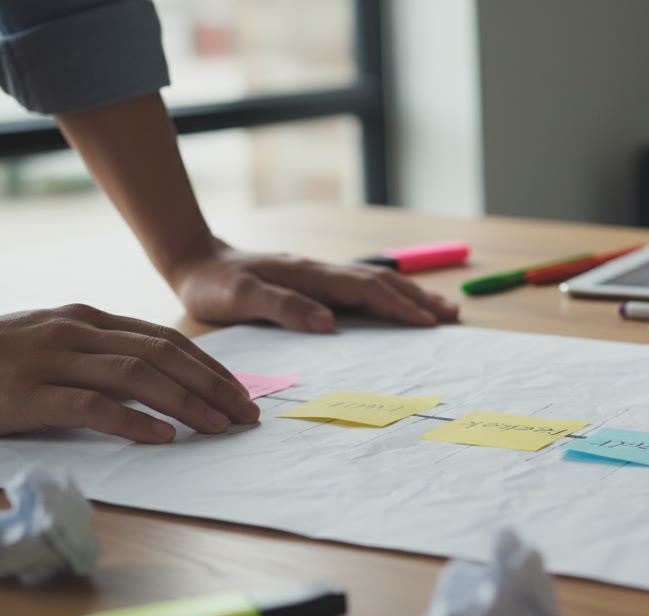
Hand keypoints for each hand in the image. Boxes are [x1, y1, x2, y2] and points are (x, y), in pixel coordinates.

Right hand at [0, 305, 258, 442]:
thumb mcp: (51, 346)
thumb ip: (99, 355)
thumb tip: (159, 380)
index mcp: (85, 320)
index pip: (165, 339)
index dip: (209, 367)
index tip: (241, 393)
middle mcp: (75, 332)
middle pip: (162, 355)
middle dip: (213, 385)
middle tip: (247, 414)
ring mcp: (50, 360)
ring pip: (136, 376)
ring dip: (187, 402)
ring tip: (219, 427)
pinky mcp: (27, 395)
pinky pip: (91, 406)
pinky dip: (132, 421)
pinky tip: (162, 437)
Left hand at [171, 239, 459, 331]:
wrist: (195, 260)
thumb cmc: (214, 285)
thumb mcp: (239, 299)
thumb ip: (283, 308)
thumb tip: (329, 323)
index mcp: (310, 275)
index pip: (365, 290)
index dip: (398, 305)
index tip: (428, 321)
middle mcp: (321, 271)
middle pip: (381, 281)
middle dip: (418, 298)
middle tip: (452, 315)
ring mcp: (321, 275)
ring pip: (376, 281)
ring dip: (411, 294)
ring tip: (441, 308)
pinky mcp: (316, 282)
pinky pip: (363, 287)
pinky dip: (390, 295)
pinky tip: (400, 303)